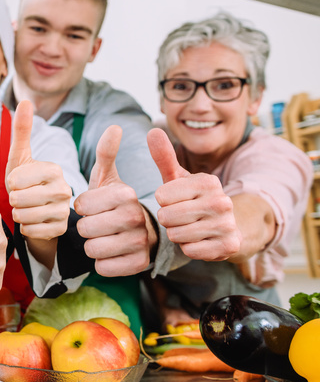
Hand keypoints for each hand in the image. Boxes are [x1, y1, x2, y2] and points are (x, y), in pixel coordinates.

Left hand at [5, 100, 71, 241]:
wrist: (37, 213)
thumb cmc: (24, 183)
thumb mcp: (20, 157)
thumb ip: (22, 130)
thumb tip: (26, 101)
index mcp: (54, 169)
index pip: (15, 180)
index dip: (10, 184)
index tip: (19, 183)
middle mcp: (65, 189)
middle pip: (18, 199)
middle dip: (12, 200)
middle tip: (21, 198)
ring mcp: (65, 211)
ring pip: (23, 216)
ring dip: (17, 215)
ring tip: (26, 209)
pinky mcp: (61, 230)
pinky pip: (30, 231)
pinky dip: (25, 229)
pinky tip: (32, 222)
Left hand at [73, 125, 153, 275]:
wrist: (142, 233)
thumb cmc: (116, 204)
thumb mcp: (109, 178)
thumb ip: (106, 153)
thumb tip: (114, 126)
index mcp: (126, 194)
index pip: (81, 205)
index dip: (81, 208)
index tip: (93, 206)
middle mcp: (136, 216)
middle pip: (84, 229)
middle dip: (84, 228)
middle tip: (98, 224)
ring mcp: (140, 242)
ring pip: (91, 249)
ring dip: (92, 246)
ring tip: (104, 238)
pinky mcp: (139, 264)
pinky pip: (102, 267)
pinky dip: (101, 263)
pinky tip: (112, 253)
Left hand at [147, 128, 239, 260]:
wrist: (228, 226)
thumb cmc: (193, 199)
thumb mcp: (178, 178)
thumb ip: (164, 156)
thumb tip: (153, 130)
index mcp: (208, 181)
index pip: (162, 196)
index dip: (162, 201)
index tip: (174, 200)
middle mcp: (222, 201)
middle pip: (167, 217)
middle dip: (167, 219)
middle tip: (179, 217)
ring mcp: (227, 225)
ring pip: (177, 235)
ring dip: (176, 234)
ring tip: (188, 227)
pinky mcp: (229, 246)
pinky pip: (190, 251)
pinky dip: (189, 248)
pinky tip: (198, 240)